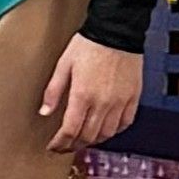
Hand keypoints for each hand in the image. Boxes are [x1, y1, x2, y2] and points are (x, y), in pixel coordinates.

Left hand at [38, 33, 141, 153]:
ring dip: (93, 140)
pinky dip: (114, 131)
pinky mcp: (133, 97)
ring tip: (83, 139)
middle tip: (66, 146)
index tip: (54, 146)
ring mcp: (120, 102)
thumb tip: (45, 111)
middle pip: (88, 136)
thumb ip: (53, 90)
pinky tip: (105, 129)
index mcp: (82, 95)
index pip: (70, 130)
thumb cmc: (89, 44)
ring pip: (106, 134)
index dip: (60, 143)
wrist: (117, 31)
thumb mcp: (63, 64)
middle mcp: (102, 103)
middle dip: (74, 145)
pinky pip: (125, 123)